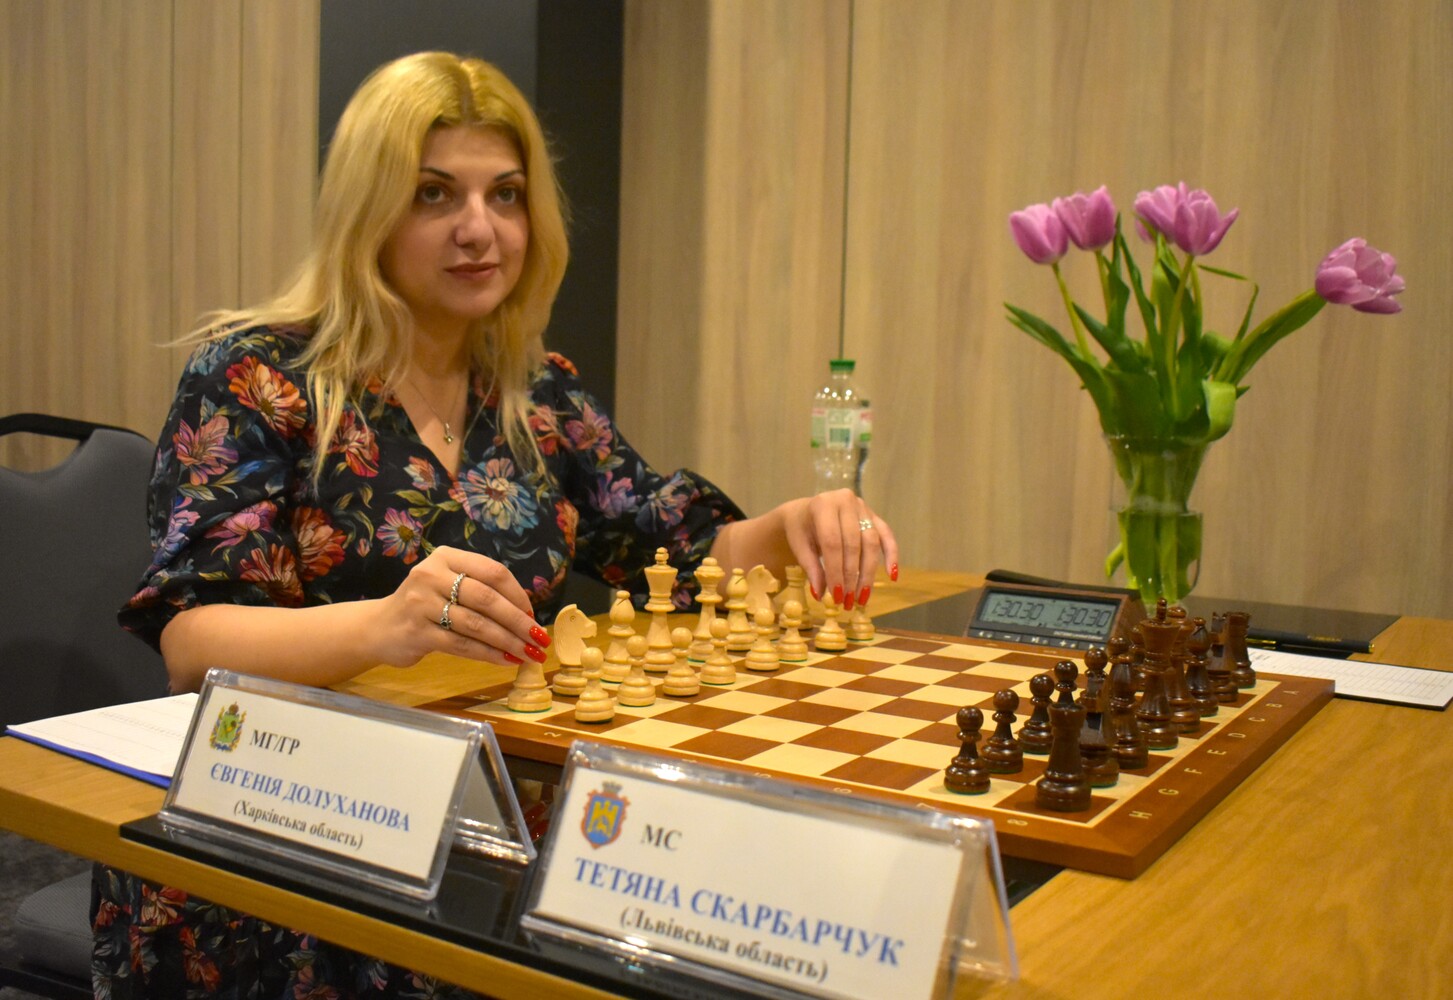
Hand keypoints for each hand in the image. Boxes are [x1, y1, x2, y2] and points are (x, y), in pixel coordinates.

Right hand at [374, 545, 548, 667]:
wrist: (379, 627)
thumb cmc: (424, 606)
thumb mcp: (448, 585)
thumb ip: (480, 590)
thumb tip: (527, 615)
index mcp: (446, 556)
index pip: (493, 572)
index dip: (518, 595)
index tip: (533, 615)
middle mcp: (431, 575)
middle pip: (487, 598)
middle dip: (518, 621)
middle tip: (539, 638)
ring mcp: (421, 603)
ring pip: (476, 624)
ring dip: (507, 641)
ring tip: (528, 653)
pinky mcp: (417, 632)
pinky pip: (462, 645)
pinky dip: (488, 654)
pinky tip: (506, 660)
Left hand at [781, 489, 898, 611]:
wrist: (805, 512)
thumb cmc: (800, 529)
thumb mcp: (799, 546)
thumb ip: (811, 568)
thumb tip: (820, 595)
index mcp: (822, 505)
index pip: (832, 542)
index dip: (835, 571)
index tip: (836, 596)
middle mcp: (845, 501)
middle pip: (853, 544)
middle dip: (852, 576)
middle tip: (849, 601)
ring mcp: (862, 507)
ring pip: (871, 542)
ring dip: (868, 573)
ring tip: (862, 597)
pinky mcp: (874, 515)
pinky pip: (887, 535)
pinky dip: (891, 555)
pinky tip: (892, 575)